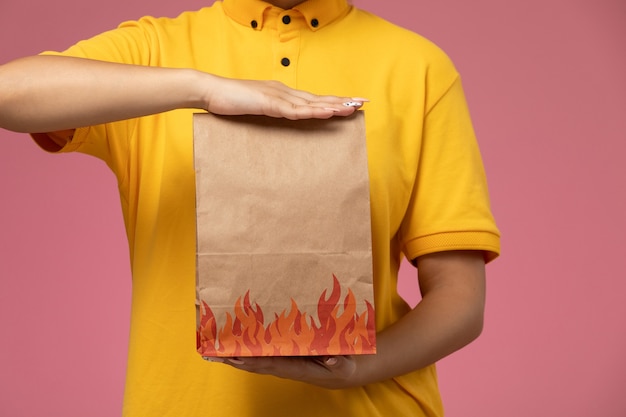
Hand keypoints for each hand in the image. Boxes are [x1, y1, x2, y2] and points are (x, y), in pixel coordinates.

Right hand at [203, 76, 365, 119]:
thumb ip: (271, 113)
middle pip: (319, 97)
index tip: (353, 103)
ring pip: (311, 103)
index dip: (334, 100)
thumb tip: (284, 121)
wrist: (211, 91)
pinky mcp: (269, 103)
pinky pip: (295, 109)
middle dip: (342, 101)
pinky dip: (312, 111)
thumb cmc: (231, 101)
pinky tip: (327, 112)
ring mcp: (278, 96)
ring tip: (352, 109)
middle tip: (364, 103)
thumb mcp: (257, 108)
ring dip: (333, 106)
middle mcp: (285, 92)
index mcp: (283, 94)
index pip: (314, 98)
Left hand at [207, 355, 358, 389]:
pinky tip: (234, 343)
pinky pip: (262, 353)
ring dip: (236, 354)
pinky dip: (247, 349)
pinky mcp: (283, 356)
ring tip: (216, 346)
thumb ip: (339, 362)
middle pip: (255, 362)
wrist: (341, 372)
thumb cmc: (342, 368)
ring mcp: (282, 361)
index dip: (252, 361)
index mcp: (296, 367)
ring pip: (255, 358)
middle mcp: (285, 365)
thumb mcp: (344, 366)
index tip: (235, 357)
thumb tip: (332, 357)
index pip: (269, 364)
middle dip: (234, 358)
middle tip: (214, 351)